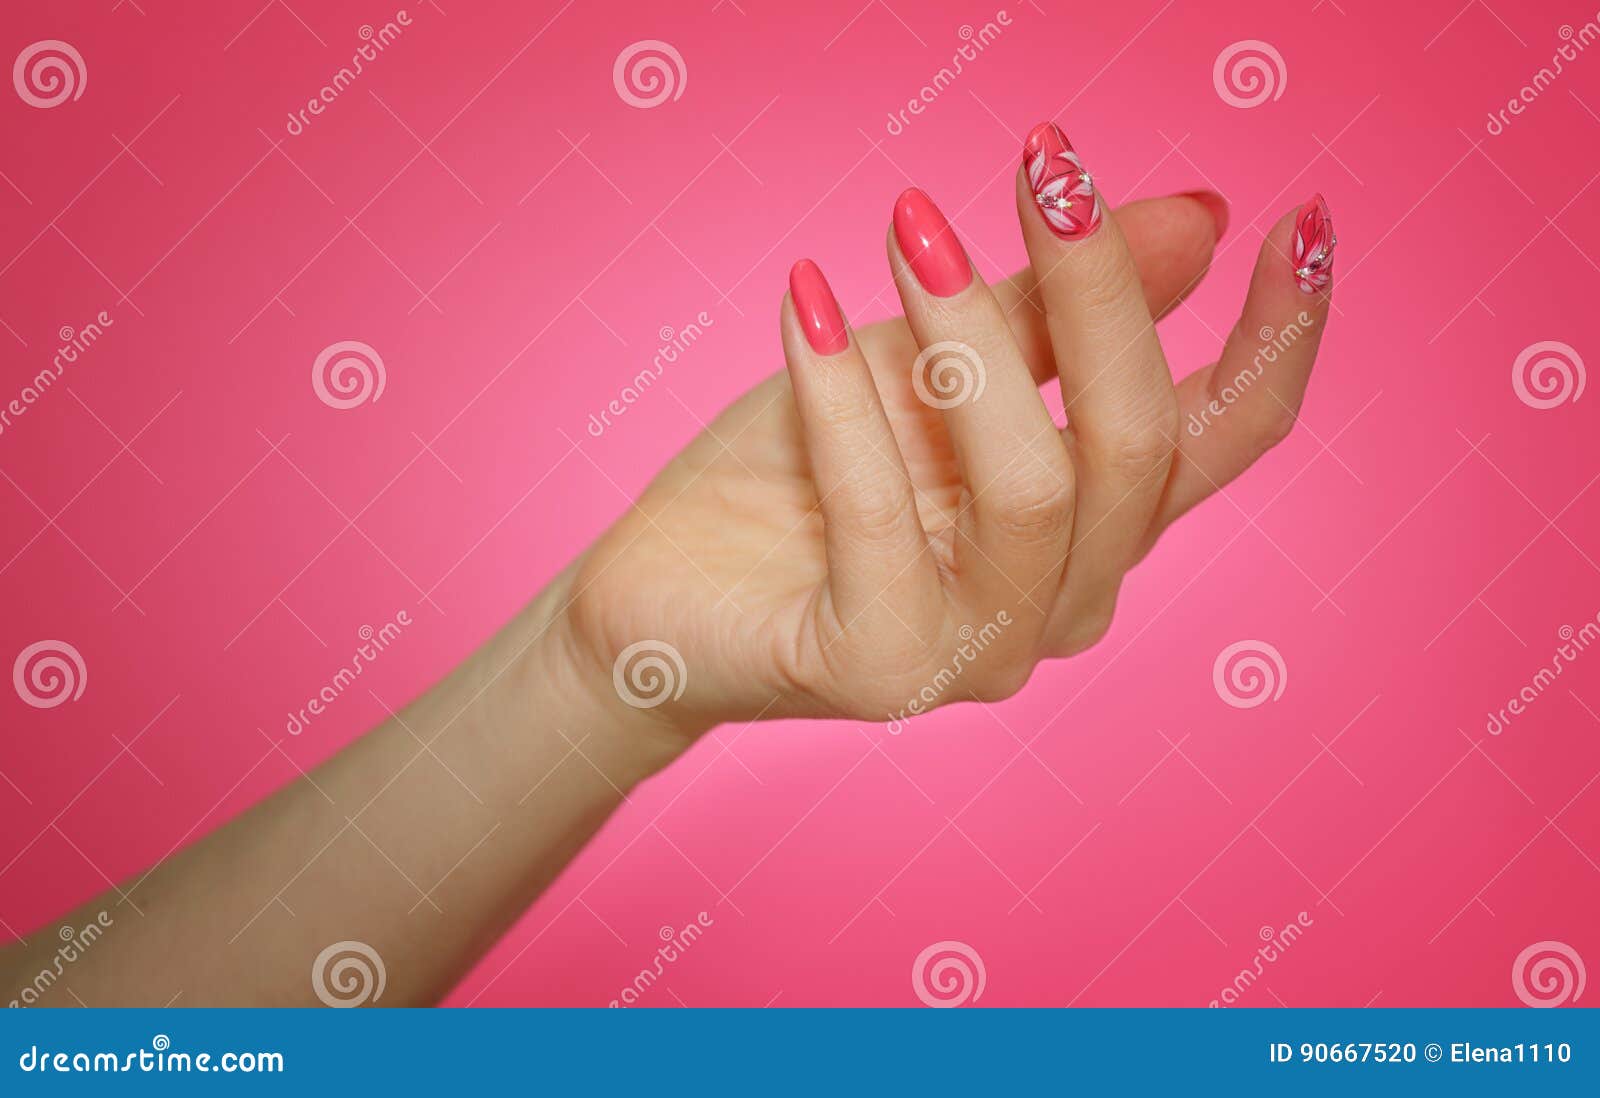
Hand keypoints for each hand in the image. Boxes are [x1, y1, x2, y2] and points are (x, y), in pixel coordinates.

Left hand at [560, 136, 1330, 741]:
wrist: (664, 591)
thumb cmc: (801, 472)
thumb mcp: (929, 363)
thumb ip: (1052, 313)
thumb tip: (1196, 216)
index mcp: (1095, 527)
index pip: (1222, 438)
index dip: (1278, 337)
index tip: (1302, 217)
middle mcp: (1062, 602)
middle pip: (1136, 447)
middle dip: (1099, 291)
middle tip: (1038, 164)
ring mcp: (977, 654)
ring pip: (1033, 489)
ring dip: (972, 338)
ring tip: (907, 227)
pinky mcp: (876, 673)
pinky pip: (879, 521)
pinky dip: (843, 396)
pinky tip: (805, 301)